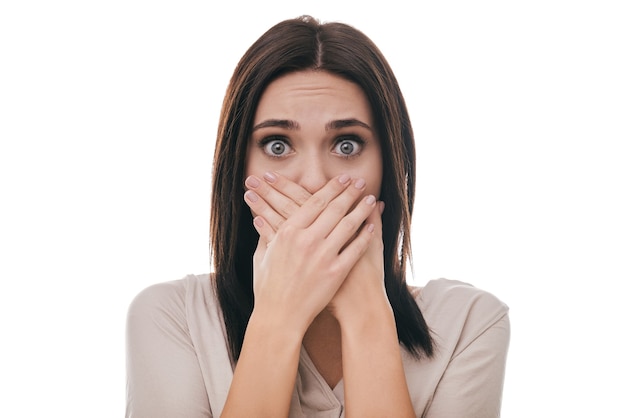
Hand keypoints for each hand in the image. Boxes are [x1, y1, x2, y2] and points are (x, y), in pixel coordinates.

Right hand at [244, 173, 377, 333]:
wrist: (279, 316)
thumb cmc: (267, 288)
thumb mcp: (262, 256)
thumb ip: (266, 234)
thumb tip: (261, 217)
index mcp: (288, 232)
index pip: (314, 202)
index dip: (331, 188)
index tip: (342, 179)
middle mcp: (306, 240)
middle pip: (334, 209)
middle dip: (350, 192)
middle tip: (361, 182)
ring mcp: (322, 256)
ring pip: (348, 225)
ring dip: (361, 210)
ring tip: (371, 199)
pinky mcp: (335, 272)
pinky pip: (355, 249)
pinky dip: (365, 236)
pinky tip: (372, 226)